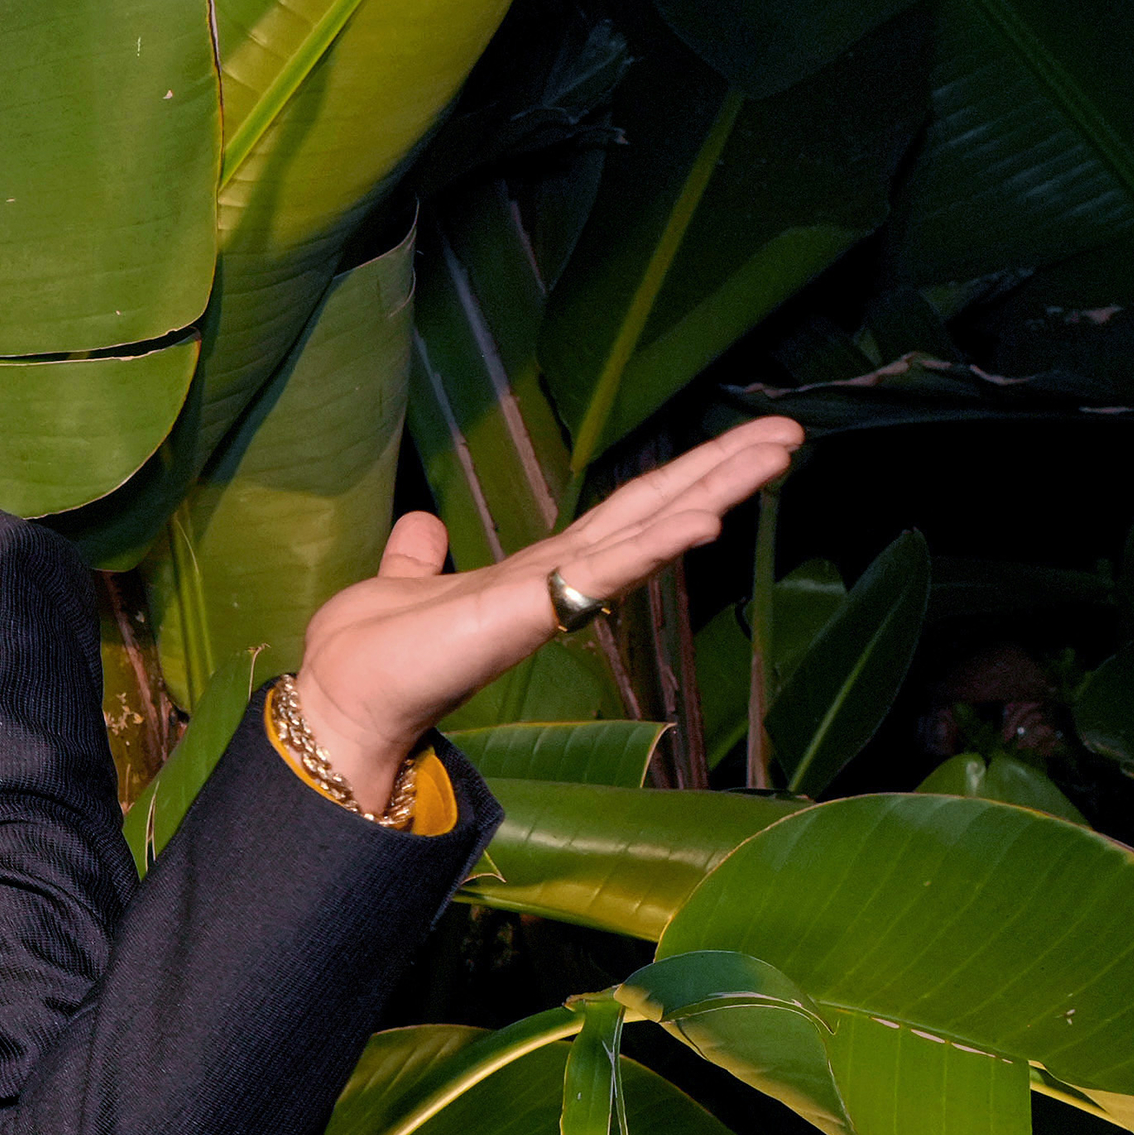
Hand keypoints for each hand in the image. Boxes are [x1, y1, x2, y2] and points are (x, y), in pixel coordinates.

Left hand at [289, 419, 805, 792]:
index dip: (681, 478)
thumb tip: (423, 525)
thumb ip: (421, 555)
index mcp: (537, 570)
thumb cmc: (378, 654)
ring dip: (714, 490)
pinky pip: (604, 571)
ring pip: (647, 532)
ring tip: (777, 454)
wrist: (343, 699)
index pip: (623, 512)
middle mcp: (558, 580)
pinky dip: (654, 545)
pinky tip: (706, 518)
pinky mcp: (529, 610)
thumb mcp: (407, 580)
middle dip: (722, 471)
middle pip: (655, 512)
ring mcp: (550, 595)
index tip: (738, 443)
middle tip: (791, 435)